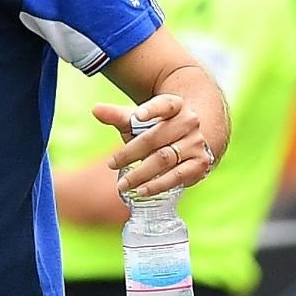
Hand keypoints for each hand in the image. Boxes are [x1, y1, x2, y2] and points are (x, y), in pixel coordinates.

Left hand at [93, 94, 215, 199]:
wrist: (190, 138)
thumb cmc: (157, 127)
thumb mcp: (138, 119)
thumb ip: (117, 115)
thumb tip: (95, 109)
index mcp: (175, 105)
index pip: (165, 104)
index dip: (151, 110)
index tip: (137, 116)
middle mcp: (189, 122)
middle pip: (156, 138)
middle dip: (131, 153)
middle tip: (110, 164)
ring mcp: (196, 143)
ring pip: (165, 159)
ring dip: (141, 174)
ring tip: (122, 184)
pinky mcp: (200, 163)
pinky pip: (177, 176)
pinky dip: (158, 185)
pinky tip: (142, 191)